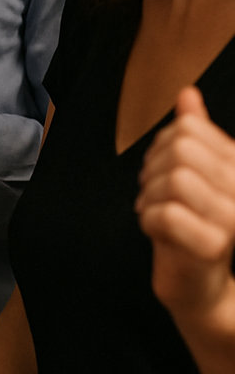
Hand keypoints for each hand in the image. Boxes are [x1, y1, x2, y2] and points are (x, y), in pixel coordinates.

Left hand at [137, 87, 234, 324]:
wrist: (198, 282)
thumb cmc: (191, 220)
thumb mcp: (191, 171)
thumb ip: (194, 132)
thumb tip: (188, 93)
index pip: (187, 127)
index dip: (162, 145)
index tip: (163, 170)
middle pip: (182, 148)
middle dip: (153, 168)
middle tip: (154, 192)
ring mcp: (232, 218)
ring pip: (175, 178)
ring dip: (150, 195)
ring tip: (156, 210)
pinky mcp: (213, 246)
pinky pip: (165, 214)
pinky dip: (147, 218)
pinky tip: (155, 229)